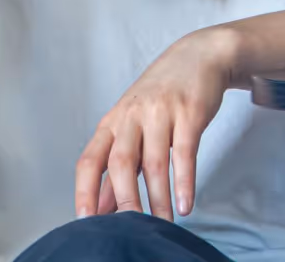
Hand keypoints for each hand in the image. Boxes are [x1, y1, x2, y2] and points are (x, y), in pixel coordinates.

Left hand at [75, 27, 241, 219]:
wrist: (199, 55)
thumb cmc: (161, 95)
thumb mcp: (134, 124)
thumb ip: (120, 164)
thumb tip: (104, 206)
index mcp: (113, 122)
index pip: (90, 160)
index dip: (84, 191)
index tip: (85, 220)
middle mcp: (132, 116)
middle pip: (121, 163)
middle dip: (125, 201)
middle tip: (132, 229)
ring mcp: (161, 112)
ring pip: (155, 162)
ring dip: (159, 198)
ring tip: (163, 223)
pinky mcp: (190, 113)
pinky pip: (185, 152)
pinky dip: (185, 181)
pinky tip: (186, 203)